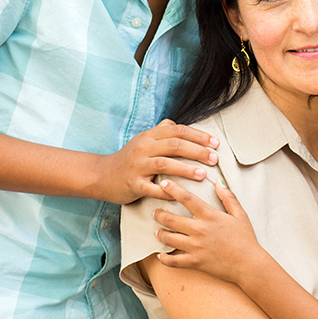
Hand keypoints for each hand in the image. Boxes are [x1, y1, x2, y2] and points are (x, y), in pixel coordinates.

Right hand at [103, 120, 219, 203]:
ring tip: (203, 174)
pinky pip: (152, 188)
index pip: (178, 131)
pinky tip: (179, 195)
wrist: (102, 175)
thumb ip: (160, 131)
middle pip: (174, 145)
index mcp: (149, 136)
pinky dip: (167, 191)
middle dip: (197, 151)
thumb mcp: (143, 140)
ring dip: (186, 169)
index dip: (198, 135)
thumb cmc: (128, 158)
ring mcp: (138, 166)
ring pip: (165, 164)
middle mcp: (144, 148)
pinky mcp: (133, 184)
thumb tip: (177, 124)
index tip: (215, 143)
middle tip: (214, 158)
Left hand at [153, 179, 263, 285]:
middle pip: (171, 219)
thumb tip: (219, 182)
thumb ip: (228, 197)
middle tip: (155, 212)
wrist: (249, 265)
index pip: (187, 198)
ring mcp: (196, 247)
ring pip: (169, 238)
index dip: (173, 189)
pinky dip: (164, 258)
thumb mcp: (240, 214)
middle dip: (159, 214)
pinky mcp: (195, 262)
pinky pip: (173, 261)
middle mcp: (200, 230)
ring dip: (159, 233)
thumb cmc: (246, 239)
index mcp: (210, 216)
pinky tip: (160, 255)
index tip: (163, 184)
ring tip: (157, 231)